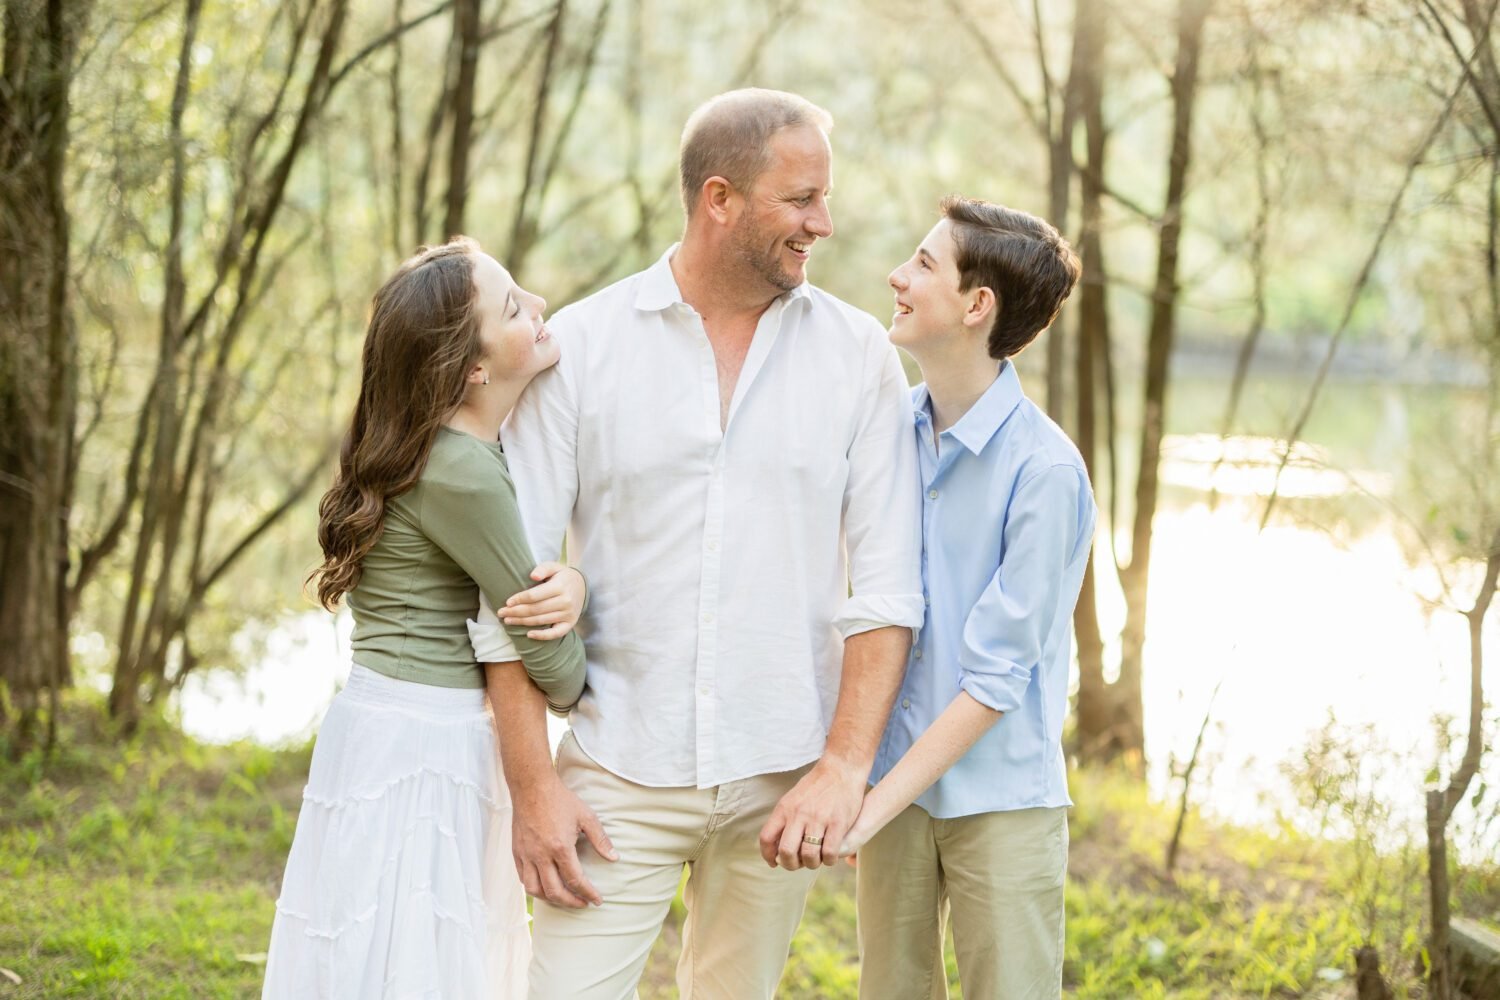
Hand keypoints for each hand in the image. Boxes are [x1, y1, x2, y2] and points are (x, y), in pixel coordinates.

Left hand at [503, 562, 585, 639]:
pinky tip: (529, 635)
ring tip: (508, 621)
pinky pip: (556, 633)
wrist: (582, 586)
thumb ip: (543, 569)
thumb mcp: (554, 567)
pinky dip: (542, 636)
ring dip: (522, 622)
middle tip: (501, 613)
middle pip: (535, 609)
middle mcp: (565, 601)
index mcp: (560, 586)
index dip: (519, 599)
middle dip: (516, 612)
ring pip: (541, 621)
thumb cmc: (562, 576)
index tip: (507, 602)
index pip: (535, 596)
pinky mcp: (570, 623)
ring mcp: (568, 614)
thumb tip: (532, 576)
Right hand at [510, 776, 617, 907]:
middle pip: (554, 892)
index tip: (597, 900)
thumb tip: (614, 858)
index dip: (588, 893)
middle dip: (571, 902)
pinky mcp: (517, 852)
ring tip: (563, 897)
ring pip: (534, 890)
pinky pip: (523, 878)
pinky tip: (544, 885)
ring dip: (550, 899)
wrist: (532, 787)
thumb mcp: (586, 816)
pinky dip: (534, 887)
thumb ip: (600, 839)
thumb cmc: (560, 800)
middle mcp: (541, 855)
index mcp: (560, 848)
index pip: (575, 880)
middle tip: (583, 903)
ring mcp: (526, 855)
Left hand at [757, 756, 865, 870]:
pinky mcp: (838, 823)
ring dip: (812, 864)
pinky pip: (829, 852)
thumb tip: (775, 846)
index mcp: (785, 808)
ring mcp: (819, 819)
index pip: (766, 838)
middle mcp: (799, 814)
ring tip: (816, 859)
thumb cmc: (816, 786)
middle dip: (791, 864)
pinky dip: (828, 860)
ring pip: (809, 855)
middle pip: (786, 852)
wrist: (841, 769)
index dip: (768, 855)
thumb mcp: (793, 798)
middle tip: (798, 863)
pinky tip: (829, 855)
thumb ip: (784, 819)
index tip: (774, 862)